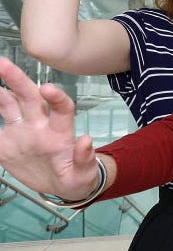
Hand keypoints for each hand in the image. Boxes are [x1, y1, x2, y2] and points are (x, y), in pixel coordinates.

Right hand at [0, 58, 99, 199]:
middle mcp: (41, 125)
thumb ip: (84, 160)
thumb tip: (86, 140)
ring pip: (9, 104)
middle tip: (2, 63)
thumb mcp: (84, 175)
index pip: (62, 108)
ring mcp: (22, 132)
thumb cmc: (78, 177)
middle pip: (30, 98)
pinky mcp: (6, 144)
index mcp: (61, 132)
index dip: (56, 97)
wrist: (61, 187)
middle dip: (17, 79)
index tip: (47, 89)